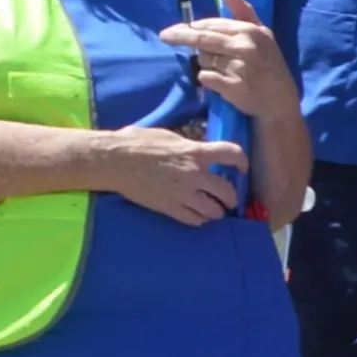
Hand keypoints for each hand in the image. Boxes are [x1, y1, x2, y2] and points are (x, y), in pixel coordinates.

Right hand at [106, 129, 247, 225]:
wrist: (114, 161)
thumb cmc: (138, 142)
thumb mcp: (170, 137)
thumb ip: (189, 146)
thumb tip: (199, 149)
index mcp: (195, 152)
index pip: (232, 154)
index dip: (242, 161)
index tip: (242, 167)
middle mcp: (194, 175)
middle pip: (227, 191)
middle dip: (232, 196)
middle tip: (230, 198)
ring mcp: (182, 194)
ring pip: (213, 211)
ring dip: (217, 211)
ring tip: (215, 210)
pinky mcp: (169, 208)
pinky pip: (193, 220)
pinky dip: (199, 219)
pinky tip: (198, 216)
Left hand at [160, 0, 300, 124]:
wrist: (280, 100)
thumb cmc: (270, 64)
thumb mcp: (263, 34)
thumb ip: (245, 12)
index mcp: (249, 31)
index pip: (212, 24)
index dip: (191, 26)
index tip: (175, 28)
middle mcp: (243, 46)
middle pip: (201, 39)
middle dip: (180, 36)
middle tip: (164, 36)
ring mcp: (237, 67)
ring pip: (203, 59)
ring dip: (205, 63)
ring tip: (221, 69)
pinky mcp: (231, 86)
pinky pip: (205, 77)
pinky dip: (207, 79)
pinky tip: (220, 82)